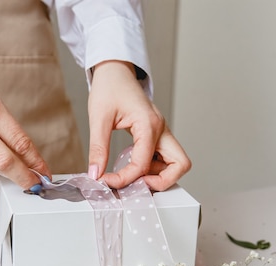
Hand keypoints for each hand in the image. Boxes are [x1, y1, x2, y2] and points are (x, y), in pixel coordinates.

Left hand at [87, 61, 190, 190]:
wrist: (115, 71)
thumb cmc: (109, 88)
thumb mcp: (98, 118)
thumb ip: (98, 148)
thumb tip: (96, 174)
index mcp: (149, 124)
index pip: (143, 164)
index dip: (125, 179)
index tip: (106, 181)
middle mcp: (161, 129)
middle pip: (179, 165)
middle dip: (160, 181)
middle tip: (136, 184)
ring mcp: (162, 132)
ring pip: (175, 163)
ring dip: (158, 175)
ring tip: (132, 175)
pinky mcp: (157, 134)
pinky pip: (165, 158)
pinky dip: (153, 167)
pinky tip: (133, 165)